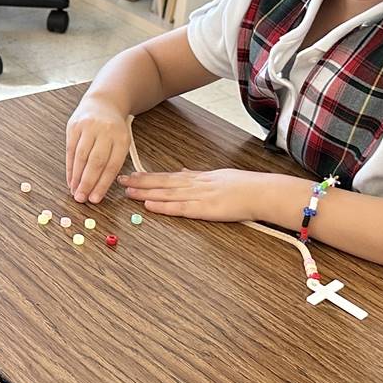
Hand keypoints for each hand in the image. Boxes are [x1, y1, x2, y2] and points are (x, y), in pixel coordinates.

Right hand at [66, 93, 133, 202]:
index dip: (103, 184)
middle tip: (82, 199)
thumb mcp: (121, 141)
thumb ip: (113, 161)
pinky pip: (70, 150)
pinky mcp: (74, 126)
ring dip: (76, 177)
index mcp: (121, 137)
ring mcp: (88, 127)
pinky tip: (70, 179)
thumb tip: (100, 189)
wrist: (103, 102)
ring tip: (74, 192)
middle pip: (95, 162)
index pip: (112, 165)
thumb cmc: (113, 128)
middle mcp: (105, 131)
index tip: (96, 199)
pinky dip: (70, 167)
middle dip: (87, 183)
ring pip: (81, 157)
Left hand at [122, 168, 299, 223]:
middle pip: (162, 182)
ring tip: (128, 192)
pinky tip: (149, 205)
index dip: (148, 176)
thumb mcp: (219, 176)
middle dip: (139, 182)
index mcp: (199, 177)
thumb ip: (199, 176)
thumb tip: (184, 173)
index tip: (132, 174)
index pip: (168, 176)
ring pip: (166, 194)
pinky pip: (180, 208)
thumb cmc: (245, 186)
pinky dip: (163, 207)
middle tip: (120, 180)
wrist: (262, 192)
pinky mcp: (205, 209)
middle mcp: (195, 184)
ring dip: (145, 193)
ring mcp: (199, 196)